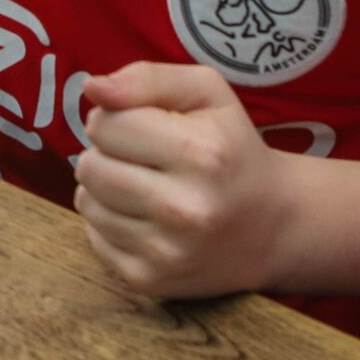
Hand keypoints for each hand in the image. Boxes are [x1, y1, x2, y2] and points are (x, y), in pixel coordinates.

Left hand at [72, 61, 296, 299]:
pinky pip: (93, 237)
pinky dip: (109, 223)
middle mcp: (185, 208)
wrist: (273, 226)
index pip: (104, 125)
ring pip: (86, 203)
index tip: (142, 127)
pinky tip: (143, 217)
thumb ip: (147, 78)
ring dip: (105, 188)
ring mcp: (166, 251)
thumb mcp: (206, 94)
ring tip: (143, 186)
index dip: (116, 119)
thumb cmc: (232, 148)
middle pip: (89, 166)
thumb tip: (93, 88)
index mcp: (200, 153)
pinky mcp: (149, 281)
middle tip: (142, 159)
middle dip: (106, 154)